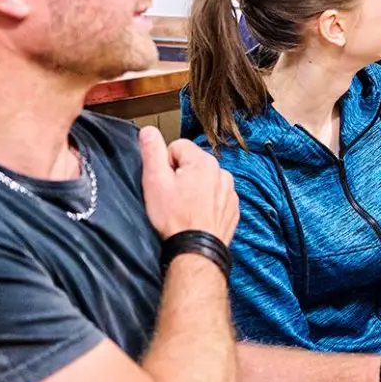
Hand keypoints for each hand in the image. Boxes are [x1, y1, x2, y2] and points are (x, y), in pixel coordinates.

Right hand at [139, 126, 238, 243]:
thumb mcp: (154, 181)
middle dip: (179, 177)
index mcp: (203, 161)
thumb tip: (148, 131)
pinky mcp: (232, 208)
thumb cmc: (175, 218)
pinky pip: (215, 198)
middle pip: (192, 164)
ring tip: (183, 210)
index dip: (164, 164)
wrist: (196, 250)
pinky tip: (196, 217)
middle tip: (170, 198)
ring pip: (204, 181)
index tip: (163, 183)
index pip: (177, 147)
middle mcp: (221, 172)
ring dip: (193, 190)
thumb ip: (152, 151)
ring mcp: (230, 191)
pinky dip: (205, 204)